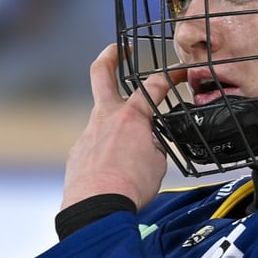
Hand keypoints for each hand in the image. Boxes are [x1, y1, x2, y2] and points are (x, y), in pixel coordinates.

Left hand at [61, 44, 184, 211]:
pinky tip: (113, 171)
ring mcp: (88, 133)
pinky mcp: (77, 152)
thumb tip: (150, 142)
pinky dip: (105, 154)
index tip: (179, 72)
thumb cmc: (130, 187)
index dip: (170, 75)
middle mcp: (106, 118)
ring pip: (102, 119)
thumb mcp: (158, 163)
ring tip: (129, 151)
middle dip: (110, 55)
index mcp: (132, 116)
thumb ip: (154, 144)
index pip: (154, 85)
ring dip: (116, 127)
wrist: (96, 208)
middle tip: (119, 49)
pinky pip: (94, 146)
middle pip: (101, 73)